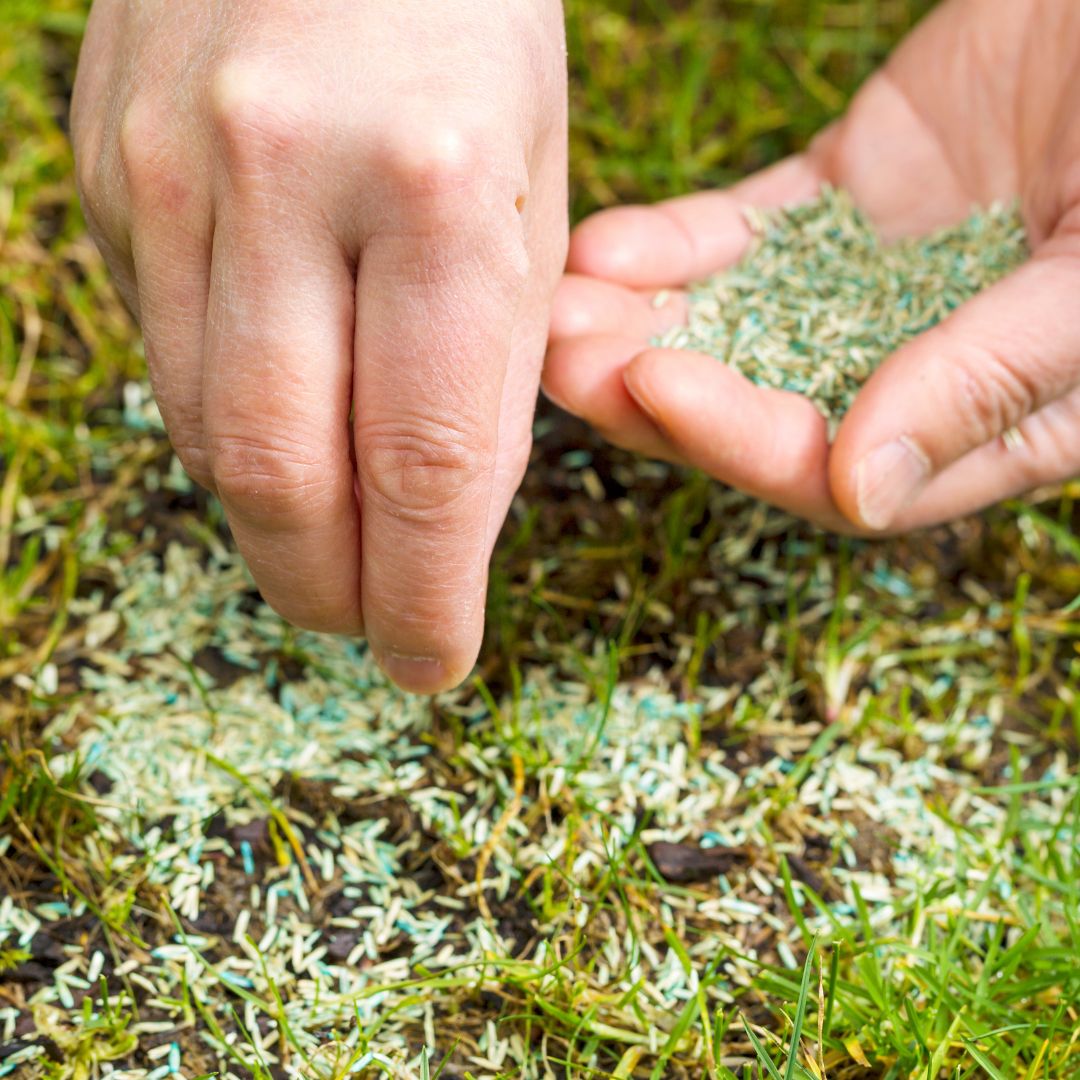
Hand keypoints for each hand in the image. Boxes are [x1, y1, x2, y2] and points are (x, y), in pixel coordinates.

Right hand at [72, 0, 567, 691]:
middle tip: (371, 626)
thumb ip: (486, 364)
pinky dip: (229, 426)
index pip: (422, 467)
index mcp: (434, 190)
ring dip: (276, 523)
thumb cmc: (474, 32)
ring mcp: (166, 172)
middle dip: (332, 588)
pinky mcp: (104, 173)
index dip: (425, 596)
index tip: (434, 661)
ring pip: (206, 433)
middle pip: (284, 477)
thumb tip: (440, 523)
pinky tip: (279, 425)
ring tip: (333, 549)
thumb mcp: (535, 191)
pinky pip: (164, 353)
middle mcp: (280, 182)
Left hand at [545, 0, 1079, 533]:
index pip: (843, 471)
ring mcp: (877, 280)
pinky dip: (676, 245)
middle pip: (766, 409)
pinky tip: (607, 247)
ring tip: (559, 306)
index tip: (655, 385)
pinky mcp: (847, 194)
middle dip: (659, 391)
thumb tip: (856, 493)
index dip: (742, 439)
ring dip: (645, 325)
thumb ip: (990, 383)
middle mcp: (924, 364)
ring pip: (741, 326)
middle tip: (560, 359)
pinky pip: (745, 233)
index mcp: (1000, 419)